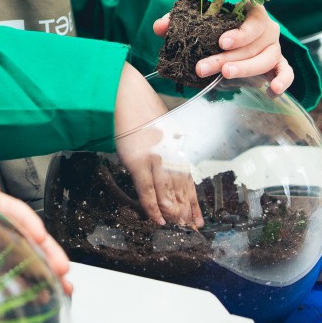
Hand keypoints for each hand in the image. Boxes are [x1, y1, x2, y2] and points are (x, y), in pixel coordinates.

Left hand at [0, 174, 71, 293]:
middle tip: (64, 276)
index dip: (31, 226)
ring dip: (39, 272)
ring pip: (14, 256)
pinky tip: (29, 300)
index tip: (44, 241)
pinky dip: (16, 285)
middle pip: (21, 237)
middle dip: (47, 254)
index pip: (11, 211)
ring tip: (58, 292)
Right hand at [112, 63, 200, 228]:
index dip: (193, 202)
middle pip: (181, 189)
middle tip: (190, 229)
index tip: (197, 218)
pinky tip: (159, 220)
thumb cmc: (136, 106)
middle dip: (186, 211)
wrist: (123, 92)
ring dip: (174, 213)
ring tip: (177, 229)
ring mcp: (156, 158)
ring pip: (168, 193)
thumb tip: (163, 164)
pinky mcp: (139, 160)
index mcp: (176, 146)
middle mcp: (170, 153)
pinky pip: (148, 190)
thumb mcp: (158, 127)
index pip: (188, 180)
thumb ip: (164, 146)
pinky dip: (154, 207)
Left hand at [152, 3, 293, 94]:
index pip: (252, 21)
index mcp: (252, 12)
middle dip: (227, 57)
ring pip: (266, 59)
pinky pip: (286, 71)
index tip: (220, 42)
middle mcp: (267, 29)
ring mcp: (275, 47)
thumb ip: (180, 20)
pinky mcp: (279, 63)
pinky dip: (284, 80)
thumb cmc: (219, 22)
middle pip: (252, 45)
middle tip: (204, 68)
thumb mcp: (201, 17)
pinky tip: (273, 90)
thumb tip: (159, 27)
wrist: (238, 30)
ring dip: (246, 69)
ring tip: (225, 76)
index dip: (238, 33)